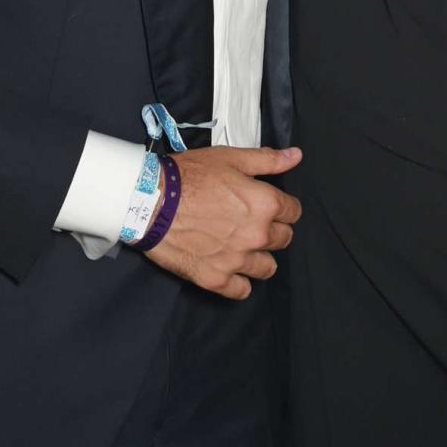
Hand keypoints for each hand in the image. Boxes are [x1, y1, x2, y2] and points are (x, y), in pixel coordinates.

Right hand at [144, 145, 302, 299]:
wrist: (150, 201)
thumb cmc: (190, 176)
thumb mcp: (230, 158)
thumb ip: (267, 160)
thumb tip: (296, 156)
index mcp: (265, 204)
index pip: (293, 211)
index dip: (283, 206)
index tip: (270, 205)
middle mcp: (257, 235)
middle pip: (284, 239)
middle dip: (273, 230)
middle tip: (253, 223)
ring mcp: (238, 260)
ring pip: (268, 268)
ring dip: (260, 257)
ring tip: (243, 247)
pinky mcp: (216, 279)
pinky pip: (242, 290)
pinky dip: (240, 281)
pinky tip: (231, 268)